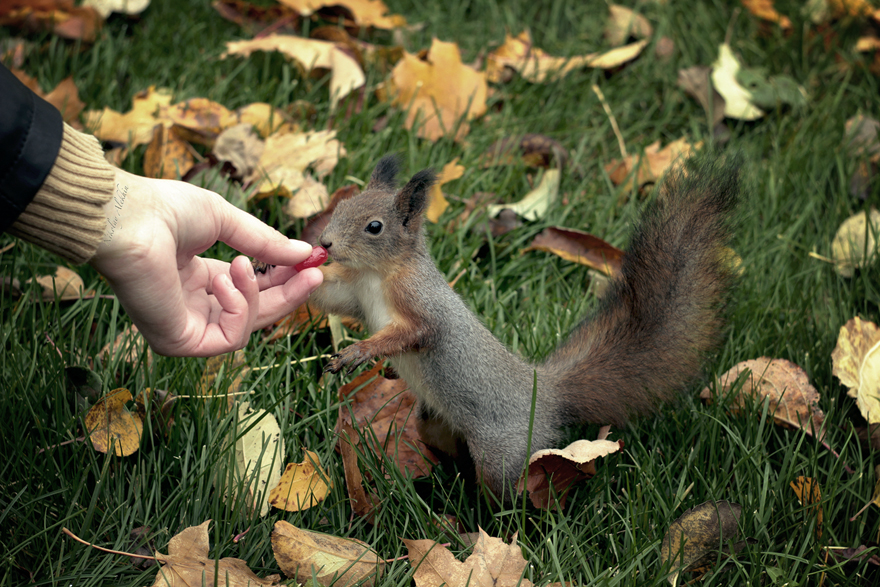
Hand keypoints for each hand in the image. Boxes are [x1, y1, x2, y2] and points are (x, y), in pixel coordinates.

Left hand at [89, 169, 322, 356]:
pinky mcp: (177, 341)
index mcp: (197, 279)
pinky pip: (229, 339)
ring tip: (241, 264)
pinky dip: (237, 309)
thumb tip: (306, 254)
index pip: (251, 291)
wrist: (128, 217)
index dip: (284, 280)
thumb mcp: (227, 222)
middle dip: (287, 294)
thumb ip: (265, 243)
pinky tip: (224, 280)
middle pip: (254, 314)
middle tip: (314, 274)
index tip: (312, 265)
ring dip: (255, 296)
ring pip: (244, 329)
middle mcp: (190, 306)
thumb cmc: (164, 210)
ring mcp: (183, 327)